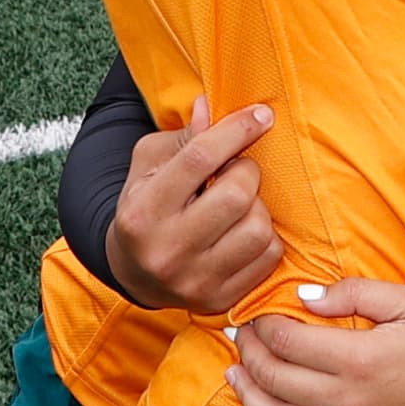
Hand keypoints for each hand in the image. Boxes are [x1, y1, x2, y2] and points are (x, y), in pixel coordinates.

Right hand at [108, 93, 281, 314]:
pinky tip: (244, 230)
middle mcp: (167, 250)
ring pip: (258, 228)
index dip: (236, 130)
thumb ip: (183, 137)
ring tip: (239, 205)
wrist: (135, 272)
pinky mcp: (220, 300)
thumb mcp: (151, 166)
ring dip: (258, 207)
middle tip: (237, 171)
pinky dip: (266, 237)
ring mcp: (195, 280)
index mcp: (143, 212)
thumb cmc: (147, 206)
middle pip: (235, 195)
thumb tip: (210, 104)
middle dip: (246, 172)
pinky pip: (270, 257)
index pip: (199, 158)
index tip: (261, 114)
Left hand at [230, 280, 404, 405]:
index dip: (261, 326)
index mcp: (359, 359)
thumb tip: (303, 296)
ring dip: (248, 397)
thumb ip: (356, 293)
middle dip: (248, 355)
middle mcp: (347, 404)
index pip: (286, 341)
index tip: (253, 316)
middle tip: (240, 339)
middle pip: (274, 380)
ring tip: (236, 376)